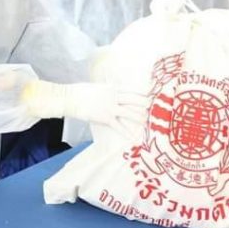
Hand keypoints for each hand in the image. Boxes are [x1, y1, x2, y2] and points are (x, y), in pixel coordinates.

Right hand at [23, 81, 147, 139]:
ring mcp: (110, 107)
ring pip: (130, 113)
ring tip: (150, 122)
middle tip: (158, 108)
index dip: (143, 94)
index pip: (131, 91)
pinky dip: (128, 133)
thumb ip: (106, 91)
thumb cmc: (80, 92)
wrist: (70, 98)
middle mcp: (114, 96)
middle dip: (146, 104)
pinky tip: (135, 139)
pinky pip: (119, 127)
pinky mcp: (105, 117)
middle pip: (134, 100)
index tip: (152, 96)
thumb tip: (111, 93)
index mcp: (112, 88)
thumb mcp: (96, 88)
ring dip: (140, 118)